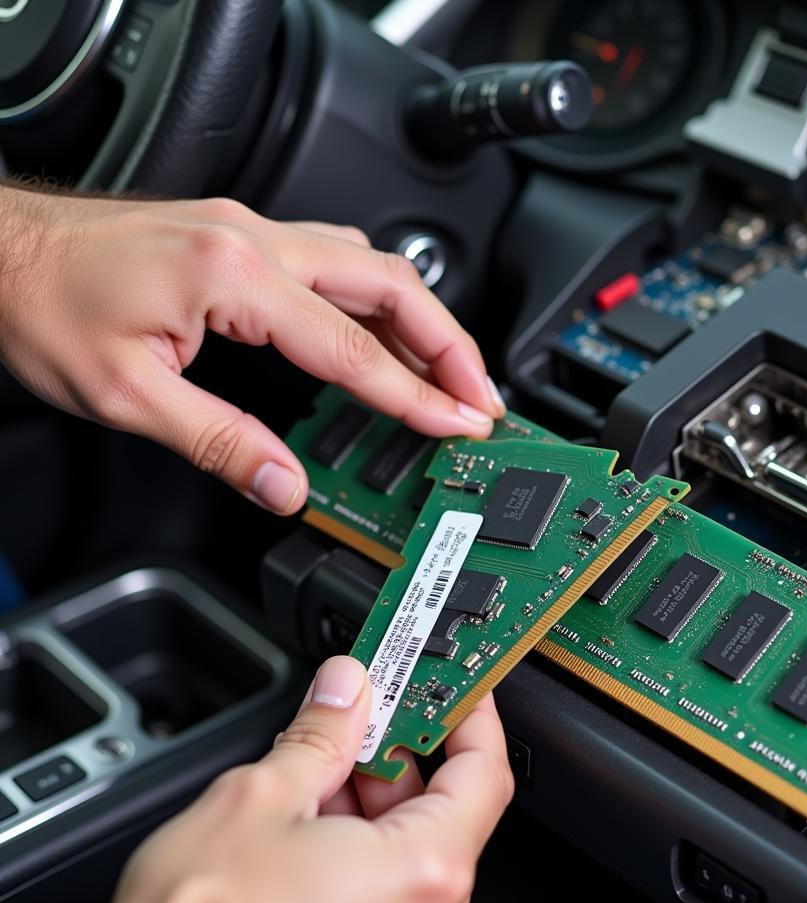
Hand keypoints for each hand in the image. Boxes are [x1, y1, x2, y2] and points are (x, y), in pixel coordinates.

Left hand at [0, 186, 504, 513]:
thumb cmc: (43, 305)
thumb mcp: (126, 397)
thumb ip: (221, 445)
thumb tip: (286, 486)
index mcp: (234, 276)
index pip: (354, 348)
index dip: (416, 394)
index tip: (460, 424)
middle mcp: (257, 241)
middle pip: (391, 285)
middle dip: (451, 344)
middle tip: (482, 397)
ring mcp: (254, 232)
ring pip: (371, 268)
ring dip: (423, 320)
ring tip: (451, 374)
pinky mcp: (244, 238)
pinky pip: (338, 264)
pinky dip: (379, 305)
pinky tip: (386, 336)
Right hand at [1, 657, 512, 902]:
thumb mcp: (259, 795)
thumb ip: (323, 732)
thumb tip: (346, 690)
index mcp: (422, 877)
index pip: (486, 773)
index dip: (469, 719)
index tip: (454, 692)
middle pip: (445, 822)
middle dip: (401, 768)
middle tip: (359, 728)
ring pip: (414, 872)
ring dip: (376, 822)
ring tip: (315, 793)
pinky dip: (364, 877)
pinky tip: (311, 854)